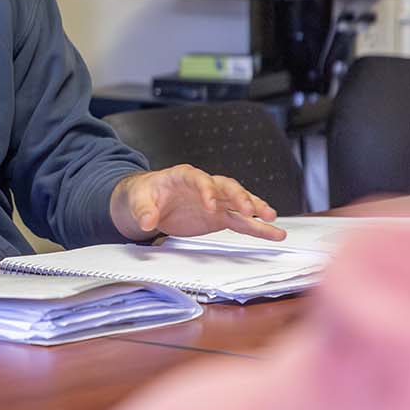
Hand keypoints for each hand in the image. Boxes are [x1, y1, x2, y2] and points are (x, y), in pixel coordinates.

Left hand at [110, 164, 285, 242]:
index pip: (199, 179)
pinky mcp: (219, 216)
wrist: (145, 203)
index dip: (207, 191)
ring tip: (271, 219)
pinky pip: (241, 221)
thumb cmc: (142, 195)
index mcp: (183, 176)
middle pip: (226, 187)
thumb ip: (143, 210)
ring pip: (239, 203)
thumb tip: (147, 221)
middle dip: (239, 197)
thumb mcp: (137, 200)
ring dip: (256, 209)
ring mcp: (214, 201)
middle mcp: (204, 186)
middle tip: (250, 210)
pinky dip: (256, 227)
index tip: (211, 206)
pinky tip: (273, 233)